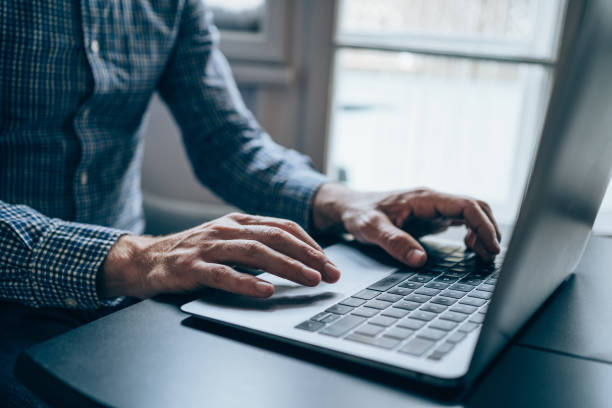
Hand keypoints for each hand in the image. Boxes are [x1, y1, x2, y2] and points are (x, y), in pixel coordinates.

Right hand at [99, 213, 340, 298]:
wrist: (145, 259)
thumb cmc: (192, 253)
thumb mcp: (226, 242)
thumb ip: (255, 245)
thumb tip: (295, 260)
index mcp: (238, 221)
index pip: (282, 227)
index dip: (309, 243)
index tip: (329, 262)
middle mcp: (226, 229)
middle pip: (275, 237)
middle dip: (307, 255)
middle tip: (330, 273)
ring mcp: (208, 247)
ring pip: (255, 252)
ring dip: (287, 266)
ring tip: (309, 280)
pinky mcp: (191, 267)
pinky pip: (223, 274)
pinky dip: (246, 282)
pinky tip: (265, 291)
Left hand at [313, 184, 501, 266]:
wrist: (349, 206)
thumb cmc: (358, 214)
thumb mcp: (371, 229)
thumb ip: (394, 242)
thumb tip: (420, 260)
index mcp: (423, 198)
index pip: (466, 205)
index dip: (483, 225)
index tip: (492, 247)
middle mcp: (433, 200)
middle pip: (475, 207)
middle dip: (489, 229)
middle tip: (491, 255)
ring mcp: (434, 207)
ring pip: (471, 213)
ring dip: (483, 231)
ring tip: (484, 255)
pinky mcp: (432, 216)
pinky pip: (461, 220)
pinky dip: (473, 233)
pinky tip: (471, 248)